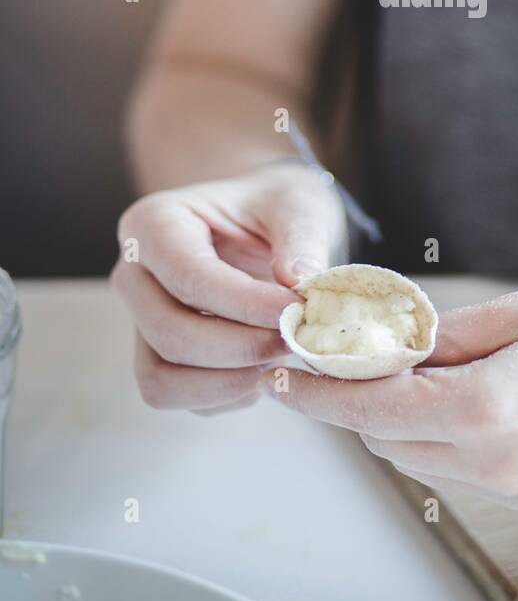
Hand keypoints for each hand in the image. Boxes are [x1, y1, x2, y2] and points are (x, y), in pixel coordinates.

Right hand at [111, 164, 347, 413]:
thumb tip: (300, 281)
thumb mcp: (296, 203)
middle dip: (241, 347)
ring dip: (228, 381)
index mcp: (153, 223)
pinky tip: (263, 367)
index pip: (188, 277)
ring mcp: (139, 321)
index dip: (244, 304)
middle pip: (169, 334)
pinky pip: (179, 397)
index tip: (295, 310)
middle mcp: (134, 275)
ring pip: (162, 379)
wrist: (263, 223)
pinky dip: (225, 394)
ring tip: (278, 356)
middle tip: (295, 337)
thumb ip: (301, 236)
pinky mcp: (157, 356)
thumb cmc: (274, 208)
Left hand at [262, 279, 517, 507]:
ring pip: (419, 458)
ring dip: (388, 418)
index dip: (318, 392)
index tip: (279, 371)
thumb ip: (449, 336)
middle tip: (324, 354)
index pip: (374, 411)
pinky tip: (433, 388)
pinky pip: (456, 466)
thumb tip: (389, 340)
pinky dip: (427, 431)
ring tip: (379, 365)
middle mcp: (498, 464)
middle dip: (348, 402)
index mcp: (490, 413)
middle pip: (388, 441)